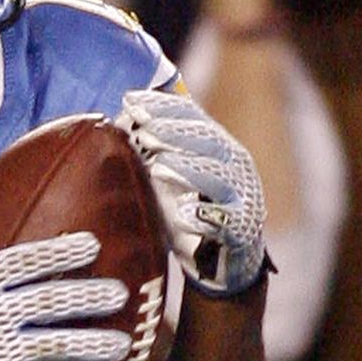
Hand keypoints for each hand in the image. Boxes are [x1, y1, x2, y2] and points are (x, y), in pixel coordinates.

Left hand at [120, 88, 267, 295]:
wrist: (222, 259)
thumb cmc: (189, 210)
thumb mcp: (170, 176)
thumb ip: (153, 152)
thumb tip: (119, 122)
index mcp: (216, 144)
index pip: (191, 116)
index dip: (162, 106)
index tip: (130, 101)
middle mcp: (234, 164)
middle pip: (206, 140)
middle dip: (173, 132)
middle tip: (142, 130)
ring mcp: (242, 196)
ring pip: (218, 177)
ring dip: (186, 170)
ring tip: (157, 167)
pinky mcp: (242, 230)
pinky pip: (226, 223)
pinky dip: (206, 219)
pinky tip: (185, 217)